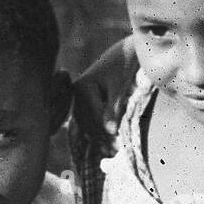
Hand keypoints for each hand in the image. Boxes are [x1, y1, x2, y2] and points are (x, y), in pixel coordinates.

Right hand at [70, 36, 137, 158]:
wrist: (127, 51)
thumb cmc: (126, 65)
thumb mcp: (120, 86)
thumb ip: (114, 108)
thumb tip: (110, 131)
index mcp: (82, 87)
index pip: (94, 117)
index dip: (107, 132)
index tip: (118, 146)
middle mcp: (76, 92)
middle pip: (87, 122)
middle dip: (101, 138)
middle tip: (116, 152)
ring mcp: (79, 97)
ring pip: (86, 123)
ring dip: (98, 137)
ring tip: (112, 151)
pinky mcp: (86, 99)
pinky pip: (89, 119)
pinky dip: (98, 130)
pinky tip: (105, 142)